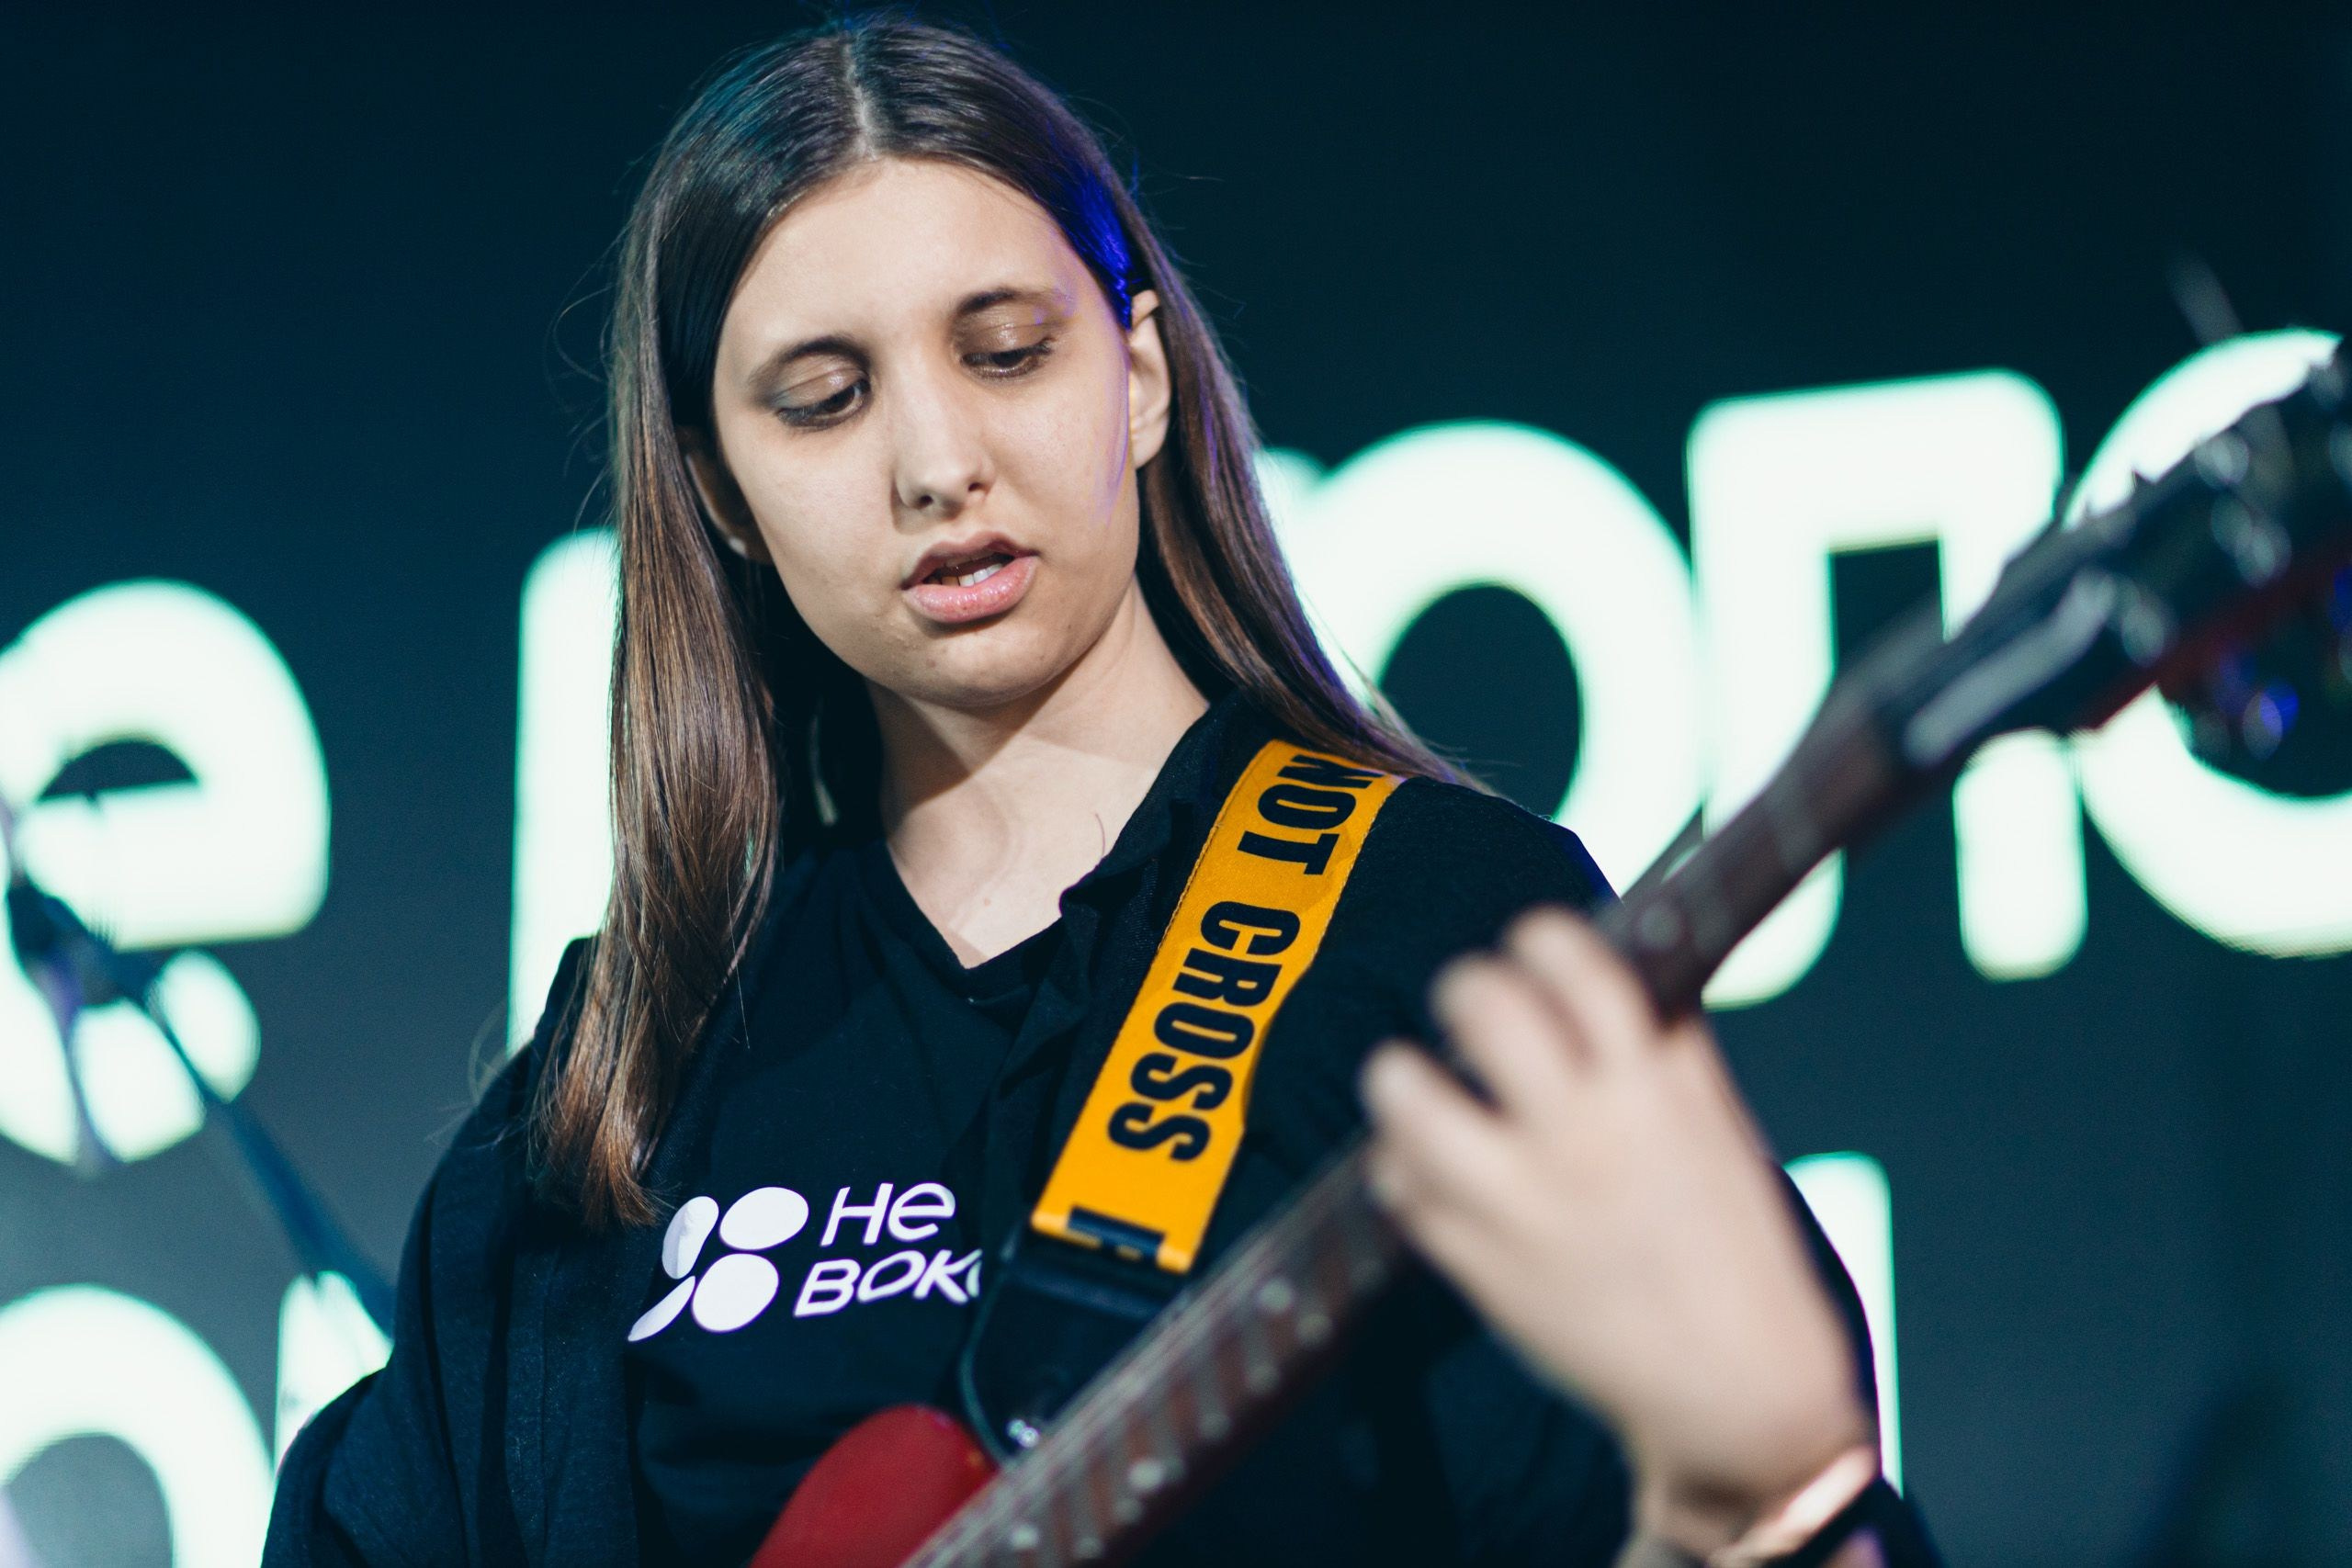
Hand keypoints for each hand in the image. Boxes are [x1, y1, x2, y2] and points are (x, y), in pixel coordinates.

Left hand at [1358, 906, 1873, 1554]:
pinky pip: (1397, 1185)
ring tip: (1417, 1079)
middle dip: (1466, 988)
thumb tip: (1609, 967)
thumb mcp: (1718, 1130)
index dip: (1540, 938)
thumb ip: (1663, 1049)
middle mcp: (1582, 1134)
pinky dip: (1400, 1165)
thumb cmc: (1733, 1253)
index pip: (1573, 962)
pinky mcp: (1478, 1265)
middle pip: (1481, 1003)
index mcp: (1654, 1091)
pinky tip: (1424, 1167)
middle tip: (1472, 1007)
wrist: (1740, 1394)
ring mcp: (1520, 1201)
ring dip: (1402, 1071)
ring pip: (1406, 1091)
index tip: (1533, 950)